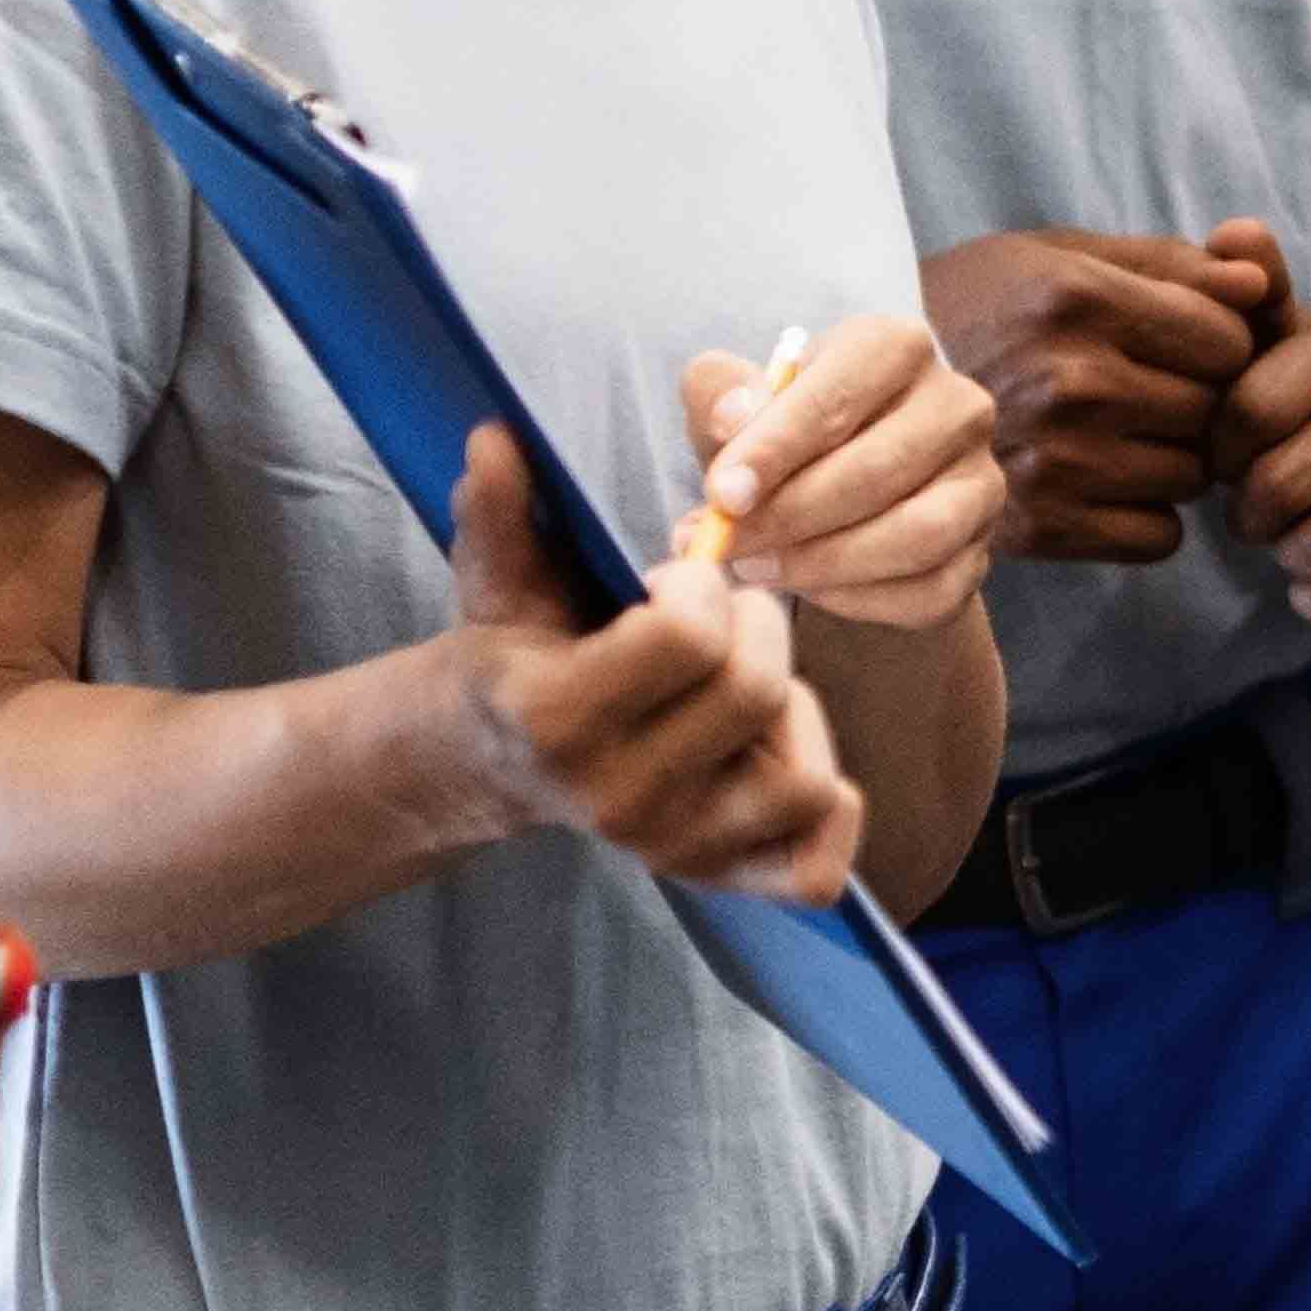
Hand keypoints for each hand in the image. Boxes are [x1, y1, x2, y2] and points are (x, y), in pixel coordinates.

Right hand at [441, 432, 858, 907]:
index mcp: (557, 716)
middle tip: (725, 613)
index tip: (676, 574)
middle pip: (758, 692)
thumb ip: (503, 513)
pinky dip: (830, 815)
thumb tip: (495, 436)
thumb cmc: (513, 655)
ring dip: (796, 712)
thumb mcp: (501, 582)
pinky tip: (792, 750)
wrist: (480, 761)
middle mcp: (615, 796)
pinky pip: (812, 867)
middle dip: (757, 625)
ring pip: (802, 778)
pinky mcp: (710, 875)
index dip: (699, 584)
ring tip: (748, 680)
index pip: (689, 638)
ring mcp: (668, 846)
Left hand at [678, 316, 1004, 628]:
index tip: (722, 495)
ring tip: (758, 568)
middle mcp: (958, 405)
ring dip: (826, 563)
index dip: (777, 447)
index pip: (842, 394)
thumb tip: (734, 418)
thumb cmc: (782, 441)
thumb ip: (720, 396)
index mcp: (896, 348)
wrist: (836, 501)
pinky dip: (861, 600)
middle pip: (877, 470)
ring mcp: (981, 479)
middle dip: (790, 516)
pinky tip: (812, 591)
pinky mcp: (983, 548)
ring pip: (919, 534)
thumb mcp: (738, 408)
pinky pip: (932, 588)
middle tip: (726, 546)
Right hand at [919, 229, 1279, 566]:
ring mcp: (1052, 458)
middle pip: (1215, 408)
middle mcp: (1068, 379)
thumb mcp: (1058, 256)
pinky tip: (1102, 484)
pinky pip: (1159, 537)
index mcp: (1074, 297)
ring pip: (1193, 476)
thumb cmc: (978, 308)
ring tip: (1115, 435)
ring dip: (1172, 459)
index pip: (1227, 338)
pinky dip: (1146, 517)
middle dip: (1198, 400)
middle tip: (1144, 391)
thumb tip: (1262, 284)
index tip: (1184, 343)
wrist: (867, 399)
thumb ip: (1168, 264)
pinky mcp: (1039, 526)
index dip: (1220, 342)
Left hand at [1202, 223, 1310, 634]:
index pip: (1247, 412)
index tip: (1237, 460)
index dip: (1221, 453)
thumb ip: (1257, 294)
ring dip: (1291, 559)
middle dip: (1252, 516)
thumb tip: (1230, 234)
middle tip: (1266, 512)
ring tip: (1303, 540)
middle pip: (1276, 488)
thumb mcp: (1306, 343)